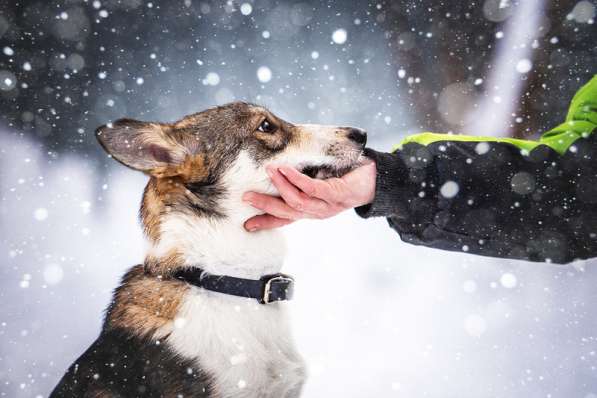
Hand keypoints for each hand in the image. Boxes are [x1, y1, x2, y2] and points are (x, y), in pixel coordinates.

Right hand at [242, 161, 375, 231]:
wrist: (374, 177)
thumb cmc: (345, 176)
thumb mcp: (319, 181)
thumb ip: (301, 181)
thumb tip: (278, 169)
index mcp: (311, 211)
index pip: (285, 219)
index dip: (266, 223)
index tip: (246, 225)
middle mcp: (317, 212)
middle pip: (286, 213)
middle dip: (265, 206)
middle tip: (246, 197)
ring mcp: (326, 205)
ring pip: (296, 201)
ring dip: (280, 185)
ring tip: (268, 171)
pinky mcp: (334, 194)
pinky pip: (311, 188)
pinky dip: (296, 179)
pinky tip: (286, 169)